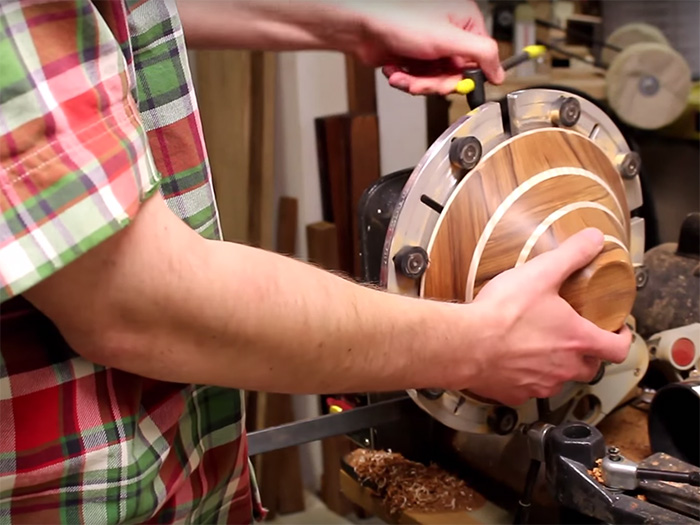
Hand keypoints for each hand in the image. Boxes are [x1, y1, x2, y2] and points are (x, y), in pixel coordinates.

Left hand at [352, 0, 504, 94]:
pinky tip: (395, 70)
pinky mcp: (411, 58)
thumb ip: (482, 54)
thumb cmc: (400, 20)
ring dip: (415, 83)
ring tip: (402, 76)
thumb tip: (500, 72)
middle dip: (434, 83)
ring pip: (433, 81)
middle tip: (421, 82)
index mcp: (464, 23)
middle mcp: (447, 34)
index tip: (453, 85)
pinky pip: (416, 80)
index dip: (464, 77)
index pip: (478, 60)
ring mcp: (428, 47)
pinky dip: (404, 79)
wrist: (361, 26)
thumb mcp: (450, 38)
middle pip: (453, 75)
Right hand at [467, 228, 631, 405]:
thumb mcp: (541, 273)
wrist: (466, 343)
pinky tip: (513, 362)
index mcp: (577, 340)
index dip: (622, 339)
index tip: (618, 332)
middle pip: (589, 368)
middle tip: (577, 337)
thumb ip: (571, 255)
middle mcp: (563, 368)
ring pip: (559, 380)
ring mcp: (539, 384)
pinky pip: (527, 389)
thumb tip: (593, 239)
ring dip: (556, 367)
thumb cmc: (501, 314)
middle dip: (588, 354)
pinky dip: (525, 378)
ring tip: (540, 347)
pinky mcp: (514, 393)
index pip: (617, 348)